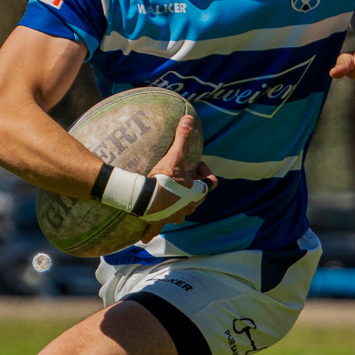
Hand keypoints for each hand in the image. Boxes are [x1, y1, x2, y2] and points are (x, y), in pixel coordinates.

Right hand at [139, 114, 216, 241]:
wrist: (145, 199)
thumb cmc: (165, 179)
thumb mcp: (176, 155)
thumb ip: (183, 136)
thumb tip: (189, 118)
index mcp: (197, 193)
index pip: (209, 183)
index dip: (204, 172)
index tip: (195, 165)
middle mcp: (188, 208)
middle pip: (195, 198)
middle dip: (189, 188)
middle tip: (180, 177)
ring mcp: (173, 216)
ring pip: (179, 213)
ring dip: (175, 205)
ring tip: (166, 197)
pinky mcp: (158, 222)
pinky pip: (155, 229)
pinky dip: (151, 231)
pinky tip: (146, 237)